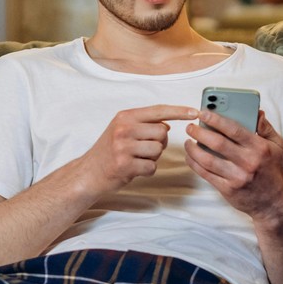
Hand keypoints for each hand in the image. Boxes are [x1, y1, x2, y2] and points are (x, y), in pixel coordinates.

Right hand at [82, 105, 198, 193]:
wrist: (88, 173)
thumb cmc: (108, 151)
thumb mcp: (122, 130)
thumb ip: (143, 124)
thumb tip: (167, 124)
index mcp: (125, 116)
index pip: (158, 110)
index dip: (179, 111)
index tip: (194, 112)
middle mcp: (124, 128)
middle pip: (162, 132)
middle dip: (159, 143)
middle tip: (143, 149)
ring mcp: (123, 146)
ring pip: (158, 149)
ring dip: (152, 157)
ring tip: (136, 158)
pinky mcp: (124, 164)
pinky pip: (152, 166)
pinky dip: (147, 170)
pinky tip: (134, 169)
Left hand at [184, 109, 282, 220]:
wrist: (273, 202)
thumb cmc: (273, 170)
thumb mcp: (278, 146)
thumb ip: (266, 128)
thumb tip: (257, 112)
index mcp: (259, 148)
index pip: (234, 129)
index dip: (216, 120)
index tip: (203, 113)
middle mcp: (248, 162)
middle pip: (217, 143)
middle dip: (200, 132)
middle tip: (191, 126)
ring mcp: (237, 177)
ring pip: (208, 160)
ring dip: (193, 149)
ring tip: (188, 141)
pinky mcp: (228, 190)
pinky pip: (206, 174)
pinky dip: (194, 164)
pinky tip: (190, 157)